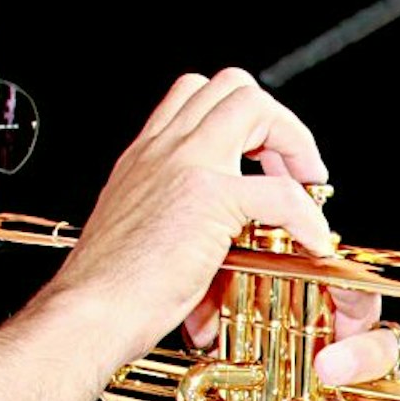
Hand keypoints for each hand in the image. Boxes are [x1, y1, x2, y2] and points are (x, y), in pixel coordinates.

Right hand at [54, 69, 337, 365]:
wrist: (88, 313)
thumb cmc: (111, 292)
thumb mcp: (142, 237)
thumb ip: (178, 221)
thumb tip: (218, 242)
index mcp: (147, 156)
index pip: (197, 96)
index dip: (243, 120)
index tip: (263, 162)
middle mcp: (163, 149)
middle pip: (233, 87)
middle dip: (277, 121)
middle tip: (294, 171)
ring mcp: (184, 165)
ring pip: (254, 106)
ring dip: (294, 142)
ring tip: (306, 191)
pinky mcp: (207, 198)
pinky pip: (281, 191)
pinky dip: (308, 215)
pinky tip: (311, 242)